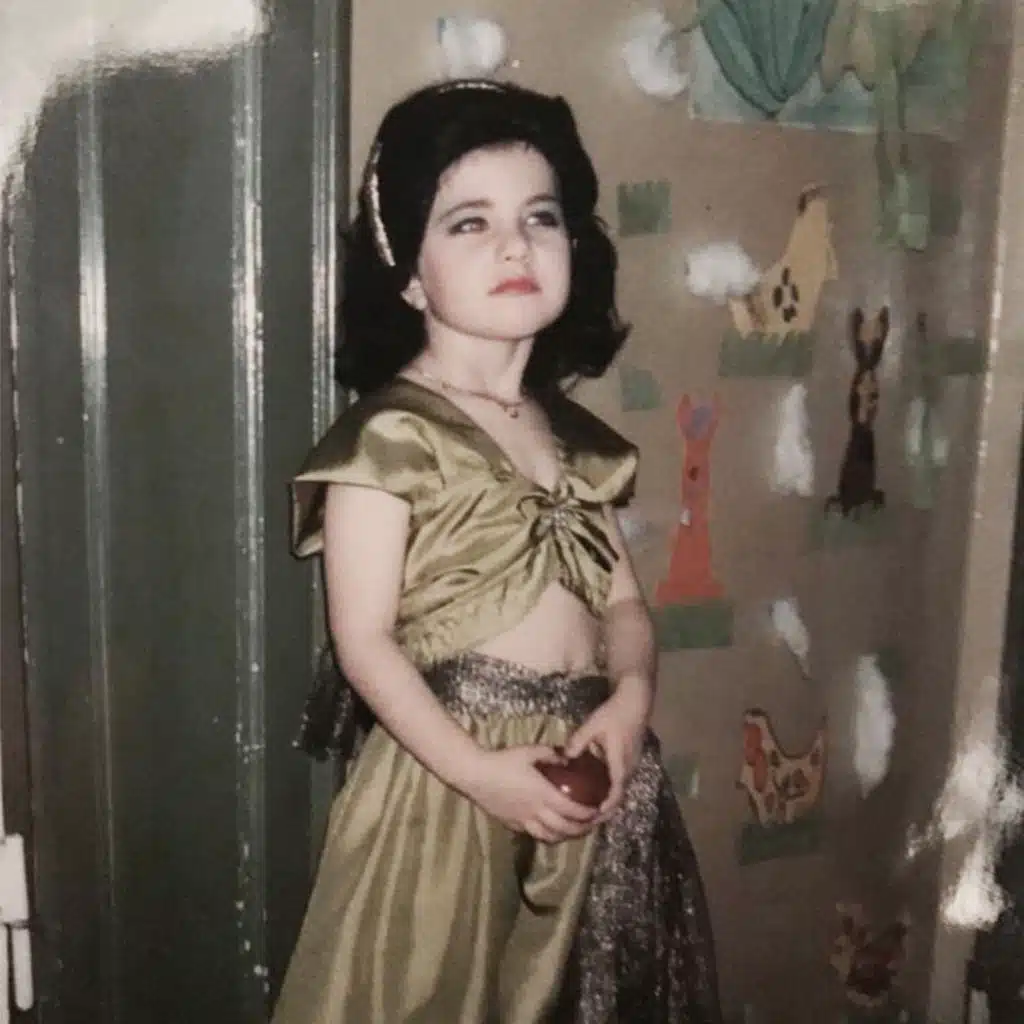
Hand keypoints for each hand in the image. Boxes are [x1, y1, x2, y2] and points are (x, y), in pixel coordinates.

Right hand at [464, 745, 599, 843]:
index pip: (572, 810)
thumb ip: (551, 754)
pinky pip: (534, 834)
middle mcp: (536, 811)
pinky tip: (551, 830)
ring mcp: (523, 820)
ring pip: (550, 837)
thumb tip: (567, 759)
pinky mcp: (512, 824)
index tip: (597, 811)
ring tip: (575, 832)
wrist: (475, 774)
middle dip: (582, 830)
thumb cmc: (503, 761)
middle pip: (564, 829)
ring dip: (566, 837)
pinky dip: (548, 835)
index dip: (587, 814)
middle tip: (592, 825)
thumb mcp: (529, 751)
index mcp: (543, 793)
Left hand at [564, 677, 650, 821]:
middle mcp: (629, 767)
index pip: (616, 793)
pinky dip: (611, 788)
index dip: (606, 808)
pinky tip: (596, 788)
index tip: (593, 818)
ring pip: (620, 788)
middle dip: (606, 810)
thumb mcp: (592, 726)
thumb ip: (577, 742)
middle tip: (588, 820)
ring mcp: (632, 763)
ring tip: (591, 808)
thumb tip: (563, 758)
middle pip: (619, 795)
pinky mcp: (631, 758)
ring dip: (609, 800)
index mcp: (620, 763)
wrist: (636, 701)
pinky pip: (621, 779)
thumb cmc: (614, 714)